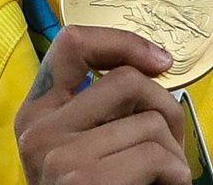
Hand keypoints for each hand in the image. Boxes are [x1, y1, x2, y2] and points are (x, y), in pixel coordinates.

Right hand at [14, 25, 190, 184]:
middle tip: (170, 142)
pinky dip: (176, 176)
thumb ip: (105, 107)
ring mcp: (57, 156)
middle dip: (165, 108)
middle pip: (127, 81)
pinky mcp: (82, 180)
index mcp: (37, 112)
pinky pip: (156, 155)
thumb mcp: (88, 144)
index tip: (159, 61)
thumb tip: (153, 64)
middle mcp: (38, 130)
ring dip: (173, 152)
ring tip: (161, 177)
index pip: (71, 42)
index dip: (122, 42)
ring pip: (150, 121)